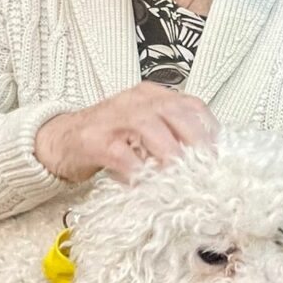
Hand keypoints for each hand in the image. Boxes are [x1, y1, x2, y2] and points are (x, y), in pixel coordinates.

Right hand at [34, 84, 216, 183]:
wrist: (60, 140)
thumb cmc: (109, 138)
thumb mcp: (145, 132)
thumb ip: (172, 139)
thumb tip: (207, 164)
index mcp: (153, 96)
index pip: (192, 105)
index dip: (210, 130)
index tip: (222, 155)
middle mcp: (137, 100)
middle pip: (176, 114)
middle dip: (197, 143)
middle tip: (208, 171)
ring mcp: (115, 117)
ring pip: (151, 130)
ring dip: (170, 157)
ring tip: (183, 180)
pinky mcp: (96, 139)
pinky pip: (123, 155)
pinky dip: (138, 172)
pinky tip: (147, 186)